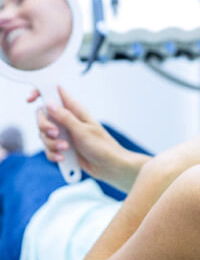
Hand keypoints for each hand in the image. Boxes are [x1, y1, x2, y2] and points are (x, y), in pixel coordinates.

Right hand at [35, 86, 149, 190]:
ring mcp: (64, 133)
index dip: (41, 92)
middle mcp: (68, 120)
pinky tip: (63, 158)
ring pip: (44, 134)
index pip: (56, 93)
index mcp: (75, 110)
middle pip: (43, 116)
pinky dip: (53, 154)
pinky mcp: (62, 147)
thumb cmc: (101, 146)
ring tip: (66, 148)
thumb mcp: (82, 130)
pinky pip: (48, 148)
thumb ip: (65, 117)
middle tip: (56, 133)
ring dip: (52, 143)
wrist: (108, 166)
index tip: (30, 99)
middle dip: (45, 126)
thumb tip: (50, 104)